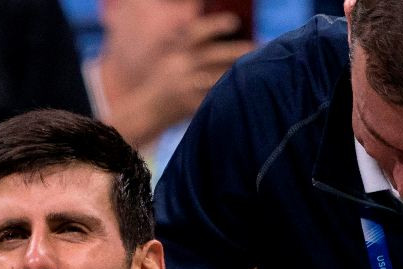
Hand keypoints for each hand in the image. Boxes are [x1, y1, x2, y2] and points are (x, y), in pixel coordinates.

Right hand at [139, 13, 253, 133]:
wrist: (143, 112)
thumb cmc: (161, 82)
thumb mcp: (168, 57)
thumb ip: (185, 44)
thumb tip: (220, 32)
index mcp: (174, 51)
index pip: (196, 32)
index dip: (215, 25)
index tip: (234, 22)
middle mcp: (179, 67)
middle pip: (213, 55)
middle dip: (237, 50)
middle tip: (258, 46)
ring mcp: (184, 88)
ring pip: (217, 78)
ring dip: (238, 74)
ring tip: (258, 70)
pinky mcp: (188, 107)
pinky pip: (214, 99)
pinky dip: (229, 95)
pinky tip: (244, 93)